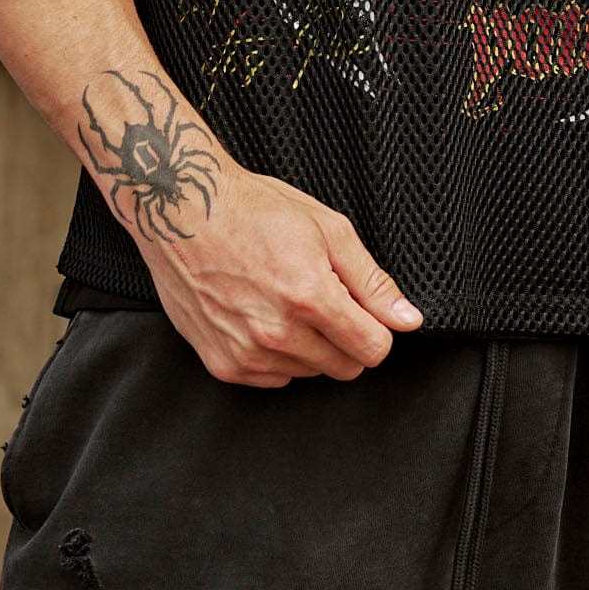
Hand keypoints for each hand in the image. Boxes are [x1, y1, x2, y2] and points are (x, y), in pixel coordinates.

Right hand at [143, 160, 424, 386]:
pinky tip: (261, 315)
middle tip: (322, 298)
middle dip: (345, 338)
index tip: (362, 310)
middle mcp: (277, 334)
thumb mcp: (326, 228)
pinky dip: (276, 356)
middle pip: (345, 368)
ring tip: (283, 299)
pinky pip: (273, 379)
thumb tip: (407, 319)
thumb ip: (371, 281)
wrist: (181, 211)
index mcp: (309, 297)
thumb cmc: (253, 210)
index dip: (376, 328)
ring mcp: (247, 354)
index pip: (373, 349)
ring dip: (309, 346)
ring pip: (309, 373)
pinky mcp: (222, 364)